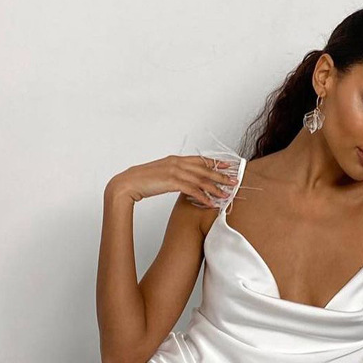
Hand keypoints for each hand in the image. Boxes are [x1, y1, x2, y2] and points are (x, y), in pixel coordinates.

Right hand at [107, 154, 237, 205]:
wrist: (127, 184)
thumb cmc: (143, 181)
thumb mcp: (161, 174)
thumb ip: (175, 175)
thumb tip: (184, 181)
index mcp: (175, 159)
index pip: (200, 160)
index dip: (215, 163)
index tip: (228, 166)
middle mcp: (176, 163)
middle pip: (204, 169)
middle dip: (221, 175)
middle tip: (234, 180)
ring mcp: (174, 171)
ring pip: (200, 179)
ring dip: (215, 187)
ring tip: (226, 194)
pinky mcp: (171, 181)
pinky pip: (192, 189)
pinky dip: (203, 196)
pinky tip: (210, 202)